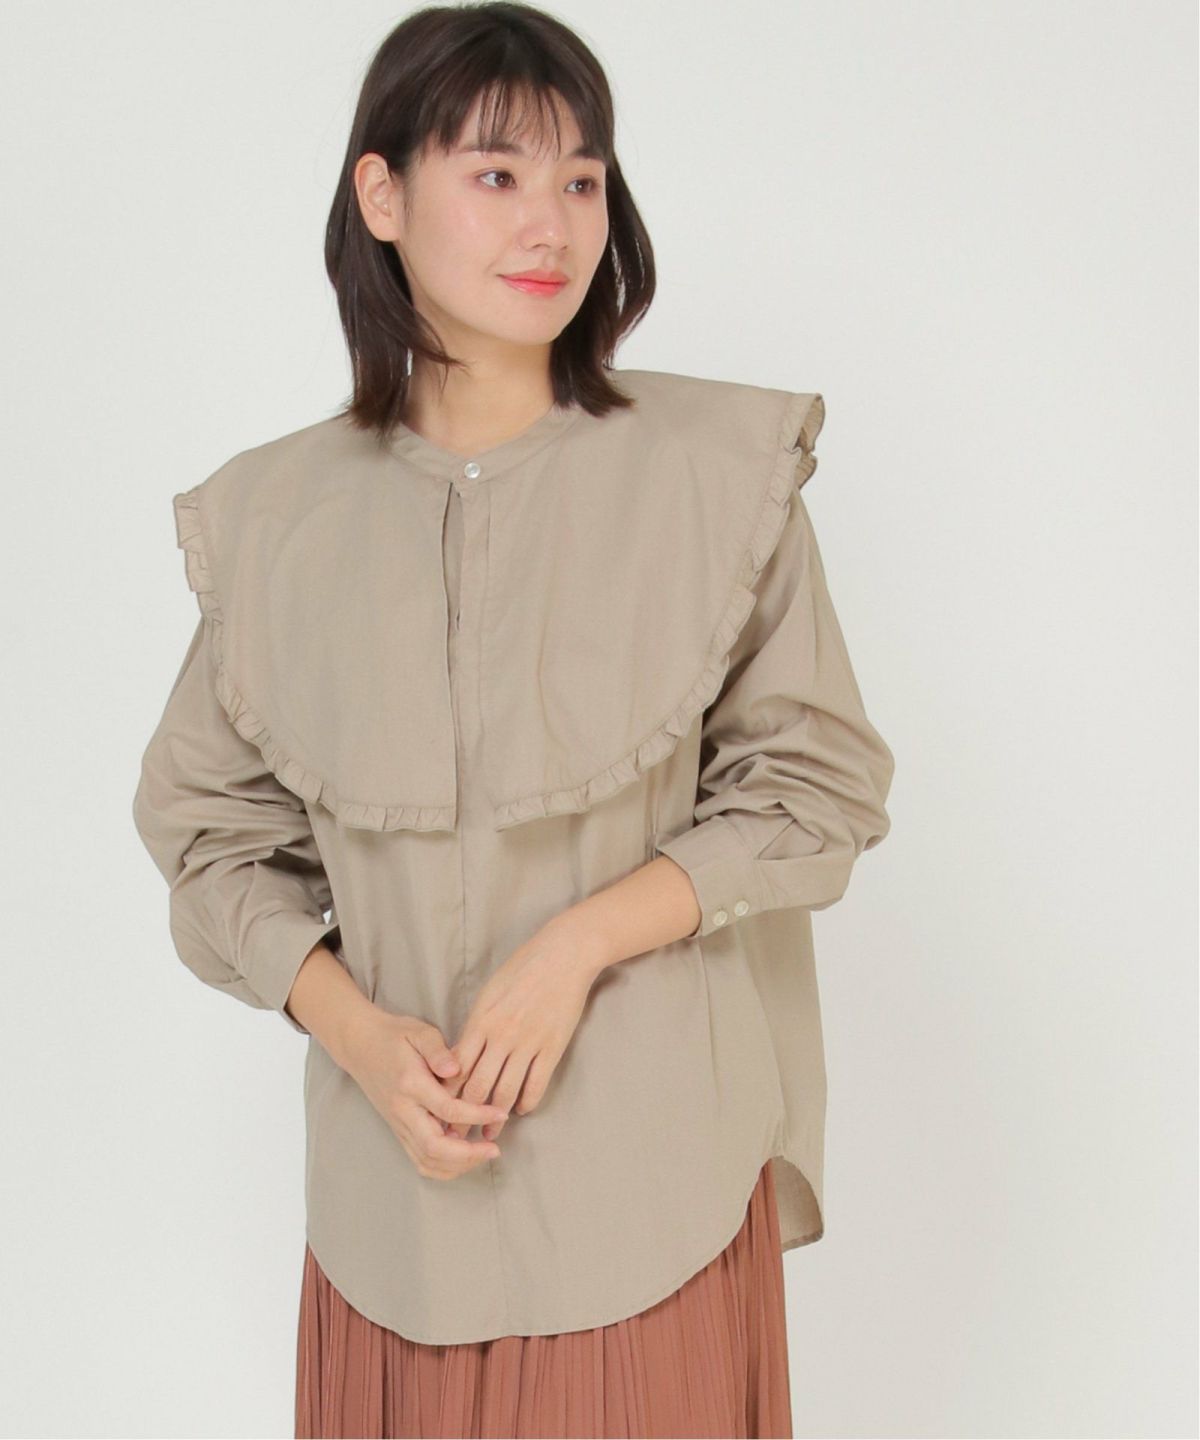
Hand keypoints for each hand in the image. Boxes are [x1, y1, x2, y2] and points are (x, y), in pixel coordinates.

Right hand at [343, 1006, 509, 1180]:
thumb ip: (438, 1050)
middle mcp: (402, 1110)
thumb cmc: (394, 1035)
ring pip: (426, 1161)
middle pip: (434, 1147)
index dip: (477, 1115)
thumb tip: (456, 1069)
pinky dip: (443, 1167)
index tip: (500, 1113)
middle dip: (468, 1155)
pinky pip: (419, 1160)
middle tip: (495, 1149)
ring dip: (458, 1165)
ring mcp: (398, 1124)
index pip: (447, 1109)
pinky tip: (463, 1157)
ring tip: (483, 1154)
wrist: (359, 1045)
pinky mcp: (398, 1131)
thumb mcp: (418, 1032)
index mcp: (411, 1084)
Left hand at [439, 920, 605, 1141]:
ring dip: (495, 1118)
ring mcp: (528, 1043)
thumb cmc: (522, 968)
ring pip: (506, 1092)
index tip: (438, 1114)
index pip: (456, 1068)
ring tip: (489, 1135)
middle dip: (464, 1117)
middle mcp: (501, 1036)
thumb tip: (462, 1054)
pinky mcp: (552, 1047)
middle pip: (477, 1087)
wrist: (562, 955)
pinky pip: (536, 1084)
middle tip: (456, 1139)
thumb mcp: (488, 993)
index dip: (446, 1095)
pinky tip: (522, 1110)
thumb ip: (476, 1024)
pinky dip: (527, 1102)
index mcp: (481, 1021)